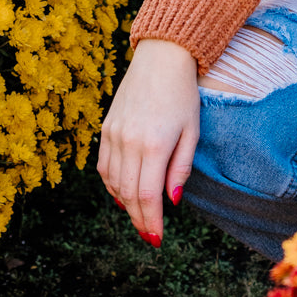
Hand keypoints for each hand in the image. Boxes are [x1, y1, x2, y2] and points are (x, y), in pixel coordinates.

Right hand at [97, 40, 199, 244]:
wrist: (161, 57)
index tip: (156, 238)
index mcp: (154, 144)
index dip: (150, 221)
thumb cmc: (183, 94)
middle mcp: (129, 142)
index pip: (146, 196)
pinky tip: (122, 194)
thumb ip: (180, 168)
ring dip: (124, 205)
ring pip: (113, 183)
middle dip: (139, 219)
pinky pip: (104, 166)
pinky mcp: (106, 127)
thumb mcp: (192, 131)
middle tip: (149, 235)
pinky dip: (111, 185)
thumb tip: (170, 200)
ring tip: (139, 217)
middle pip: (128, 194)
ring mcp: (113, 134)